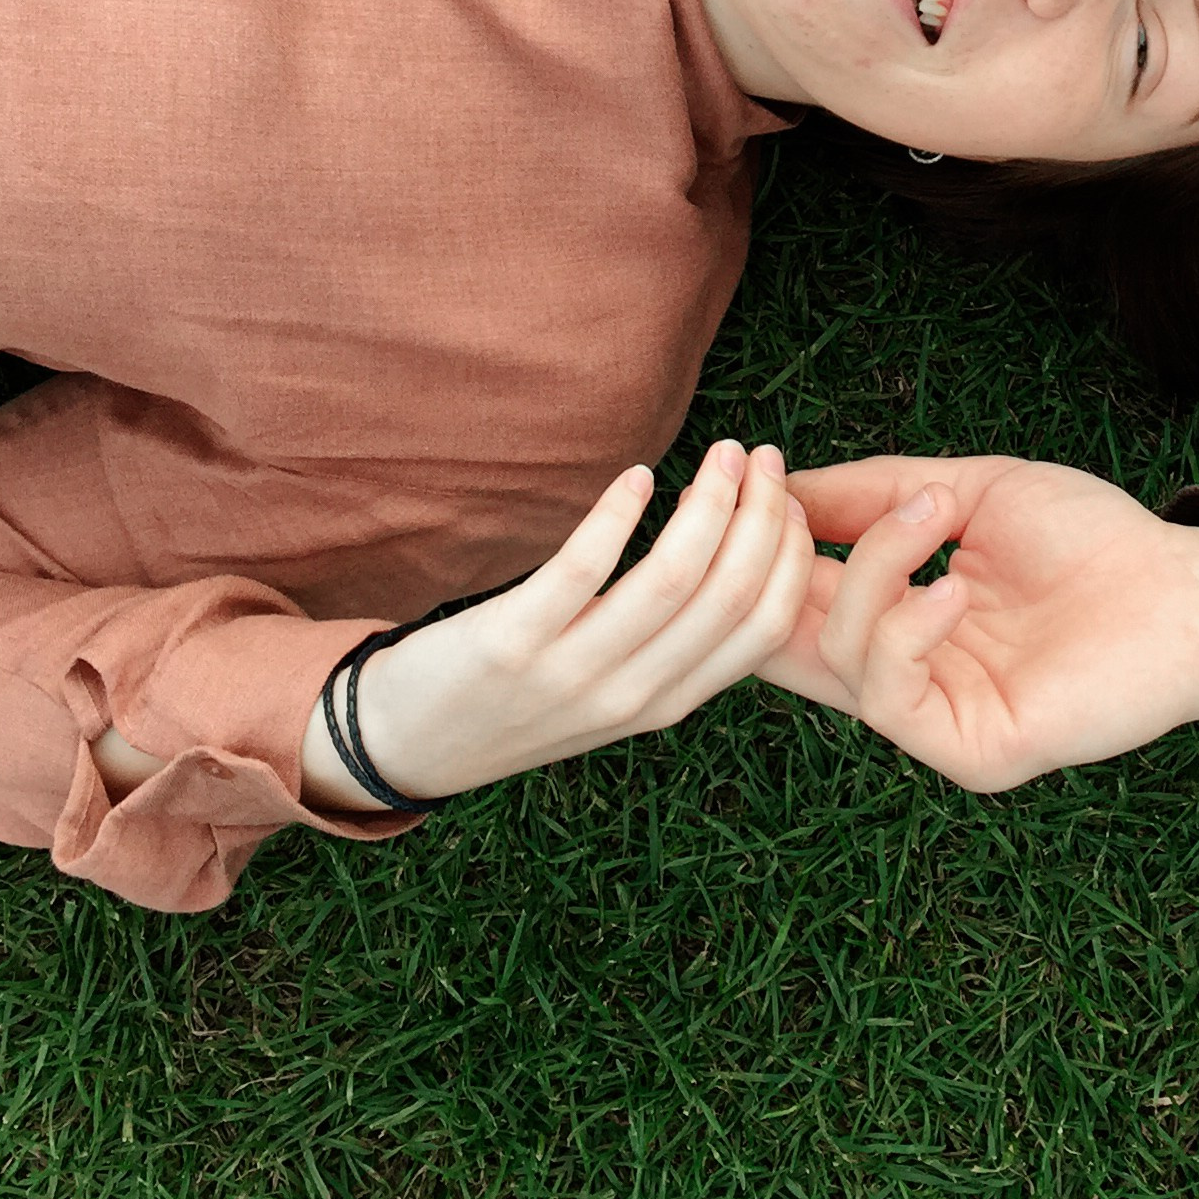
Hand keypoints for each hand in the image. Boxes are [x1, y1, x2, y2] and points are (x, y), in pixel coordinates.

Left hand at [299, 440, 811, 808]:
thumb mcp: (615, 694)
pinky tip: (637, 474)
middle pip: (731, 596)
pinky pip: (582, 568)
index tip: (789, 498)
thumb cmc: (521, 700)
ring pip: (672, 578)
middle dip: (760, 514)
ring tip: (720, 453)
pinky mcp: (510, 642)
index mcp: (667, 705)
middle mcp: (629, 696)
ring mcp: (570, 673)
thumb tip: (742, 561)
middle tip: (759, 455)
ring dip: (709, 503)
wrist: (408, 745)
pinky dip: (618, 513)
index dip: (790, 557)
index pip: (764, 630)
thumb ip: (674, 646)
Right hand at [757, 455, 1198, 789]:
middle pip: (782, 638)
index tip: (747, 474)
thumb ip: (875, 492)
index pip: (790, 594)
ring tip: (934, 517)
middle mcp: (904, 674)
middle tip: (771, 500)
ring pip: (834, 654)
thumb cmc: (1093, 539)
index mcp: (897, 619)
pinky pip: (891, 697)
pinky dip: (906, 629)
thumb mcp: (967, 491)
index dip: (758, 540)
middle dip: (769, 564)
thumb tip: (779, 482)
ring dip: (871, 569)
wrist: (1186, 587)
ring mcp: (934, 717)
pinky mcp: (969, 750)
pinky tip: (955, 585)